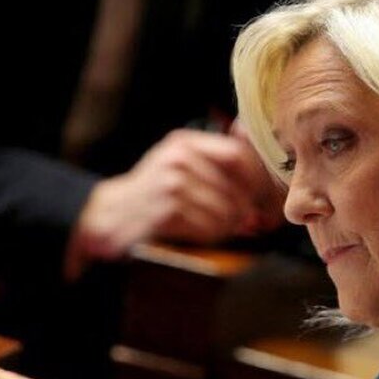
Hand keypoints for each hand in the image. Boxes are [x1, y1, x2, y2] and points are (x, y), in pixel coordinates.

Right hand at [66, 128, 279, 277]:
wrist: (110, 215)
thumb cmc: (153, 195)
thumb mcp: (181, 167)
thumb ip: (218, 164)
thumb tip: (268, 177)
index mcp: (185, 142)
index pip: (238, 154)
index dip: (258, 180)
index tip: (265, 198)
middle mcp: (178, 158)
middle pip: (236, 185)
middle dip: (248, 209)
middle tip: (251, 224)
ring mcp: (172, 183)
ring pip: (225, 209)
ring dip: (229, 226)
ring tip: (221, 231)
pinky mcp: (167, 209)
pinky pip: (209, 227)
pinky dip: (212, 236)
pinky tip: (202, 236)